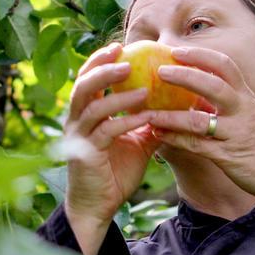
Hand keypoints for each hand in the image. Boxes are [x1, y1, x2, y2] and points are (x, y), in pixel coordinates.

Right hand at [61, 42, 164, 227]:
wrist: (99, 207)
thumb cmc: (115, 173)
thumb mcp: (137, 142)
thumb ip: (149, 122)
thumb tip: (177, 104)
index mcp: (85, 114)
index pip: (87, 79)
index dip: (99, 60)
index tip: (120, 46)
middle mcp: (76, 122)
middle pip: (82, 85)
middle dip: (101, 66)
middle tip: (124, 55)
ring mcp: (79, 138)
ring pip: (92, 105)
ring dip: (117, 92)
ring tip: (140, 83)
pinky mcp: (86, 154)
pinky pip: (107, 131)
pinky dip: (126, 121)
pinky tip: (145, 115)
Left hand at [144, 45, 254, 203]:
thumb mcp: (252, 113)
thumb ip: (229, 101)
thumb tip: (196, 89)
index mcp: (247, 97)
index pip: (225, 66)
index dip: (200, 55)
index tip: (177, 50)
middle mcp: (243, 111)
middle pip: (213, 86)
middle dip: (185, 76)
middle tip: (159, 71)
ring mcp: (235, 134)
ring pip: (199, 120)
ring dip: (170, 116)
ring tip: (148, 112)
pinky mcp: (228, 157)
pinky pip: (197, 146)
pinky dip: (176, 140)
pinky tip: (158, 135)